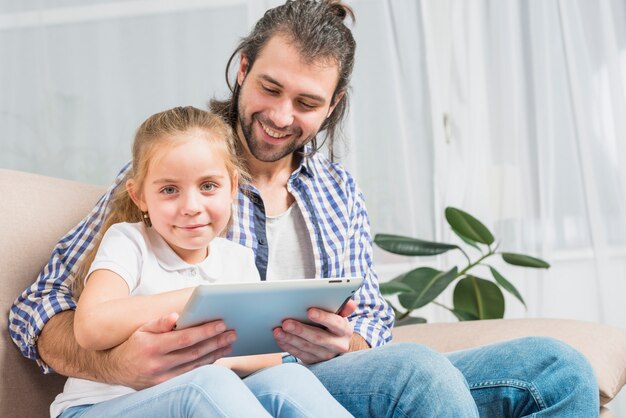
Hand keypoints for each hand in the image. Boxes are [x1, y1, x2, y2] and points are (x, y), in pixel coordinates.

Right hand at [108, 312, 235, 389]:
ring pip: (195, 365)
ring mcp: (162, 378)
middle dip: (215, 342)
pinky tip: (216, 356)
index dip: (204, 331)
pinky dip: (205, 365)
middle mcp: (158, 364)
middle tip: (232, 333)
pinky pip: (190, 374)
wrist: (116, 369)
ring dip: (215, 354)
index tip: (220, 324)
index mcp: (152, 346)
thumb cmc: (133, 344)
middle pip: (194, 352)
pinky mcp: (166, 386)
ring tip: (228, 343)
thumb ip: (159, 322)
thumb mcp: (142, 329)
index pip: (184, 338)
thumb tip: (176, 316)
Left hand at [273, 299, 361, 363]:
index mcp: (345, 330)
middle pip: (318, 338)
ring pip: (307, 348)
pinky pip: (300, 355)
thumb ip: (343, 307)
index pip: (336, 323)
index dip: (323, 317)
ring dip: (291, 339)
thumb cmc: (334, 323)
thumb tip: (350, 303)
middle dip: (301, 330)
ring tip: (278, 330)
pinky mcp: (315, 362)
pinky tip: (280, 338)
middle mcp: (338, 345)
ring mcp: (326, 356)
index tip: (309, 311)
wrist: (337, 344)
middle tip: (286, 322)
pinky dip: (288, 346)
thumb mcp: (340, 314)